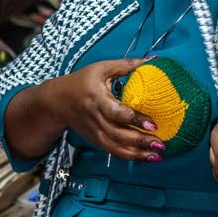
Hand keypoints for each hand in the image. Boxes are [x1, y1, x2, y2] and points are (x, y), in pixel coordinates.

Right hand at [40, 58, 162, 161]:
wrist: (57, 101)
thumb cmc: (82, 81)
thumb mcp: (101, 68)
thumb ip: (127, 65)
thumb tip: (153, 60)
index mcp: (97, 99)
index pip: (116, 113)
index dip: (134, 119)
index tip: (153, 123)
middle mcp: (95, 118)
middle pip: (118, 135)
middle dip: (140, 141)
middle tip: (160, 143)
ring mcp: (95, 132)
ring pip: (115, 148)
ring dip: (137, 154)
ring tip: (157, 155)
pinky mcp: (96, 139)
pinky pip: (113, 151)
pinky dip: (130, 156)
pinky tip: (146, 156)